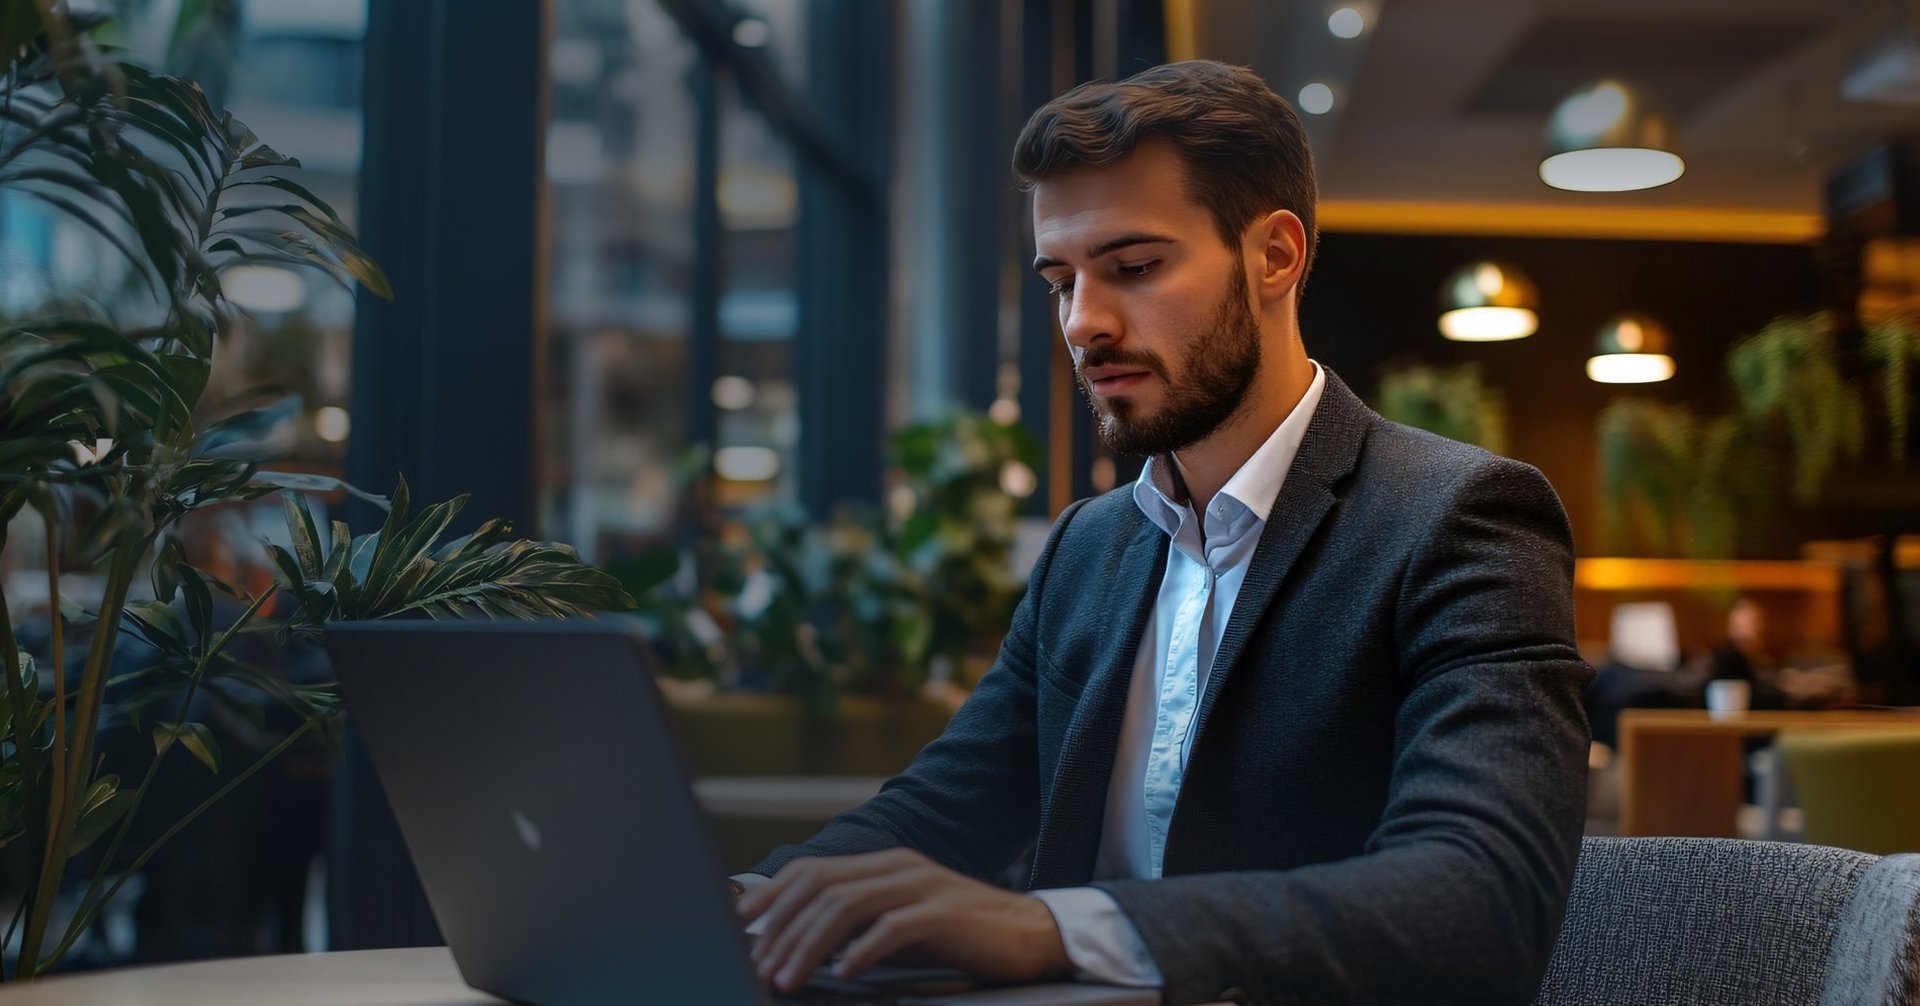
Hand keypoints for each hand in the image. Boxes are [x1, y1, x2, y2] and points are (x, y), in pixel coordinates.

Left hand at [735, 848, 1070, 993]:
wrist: (1030, 934)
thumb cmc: (960, 934)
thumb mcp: (900, 924)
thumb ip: (858, 925)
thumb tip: (800, 946)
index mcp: (884, 865)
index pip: (813, 871)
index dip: (772, 896)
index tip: (741, 926)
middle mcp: (897, 867)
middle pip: (821, 886)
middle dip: (782, 929)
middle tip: (760, 966)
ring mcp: (921, 886)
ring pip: (846, 906)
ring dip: (808, 945)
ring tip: (788, 978)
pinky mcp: (943, 913)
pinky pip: (892, 928)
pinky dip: (861, 951)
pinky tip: (843, 973)